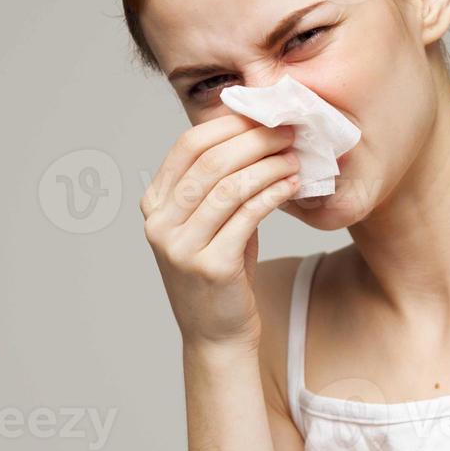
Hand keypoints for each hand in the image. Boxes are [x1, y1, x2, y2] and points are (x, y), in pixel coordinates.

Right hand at [140, 114, 300, 349]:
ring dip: (268, 165)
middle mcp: (159, 224)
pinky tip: (293, 185)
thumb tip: (255, 130)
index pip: (187, 147)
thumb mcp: (210, 222)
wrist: (217, 335)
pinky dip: (273, 193)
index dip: (227, 125)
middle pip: (210, 162)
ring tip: (295, 156)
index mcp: (154, 205)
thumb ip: (218, 183)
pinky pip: (247, 215)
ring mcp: (180, 247)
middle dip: (253, 140)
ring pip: (229, 186)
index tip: (263, 115)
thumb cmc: (222, 271)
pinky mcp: (210, 266)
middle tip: (288, 131)